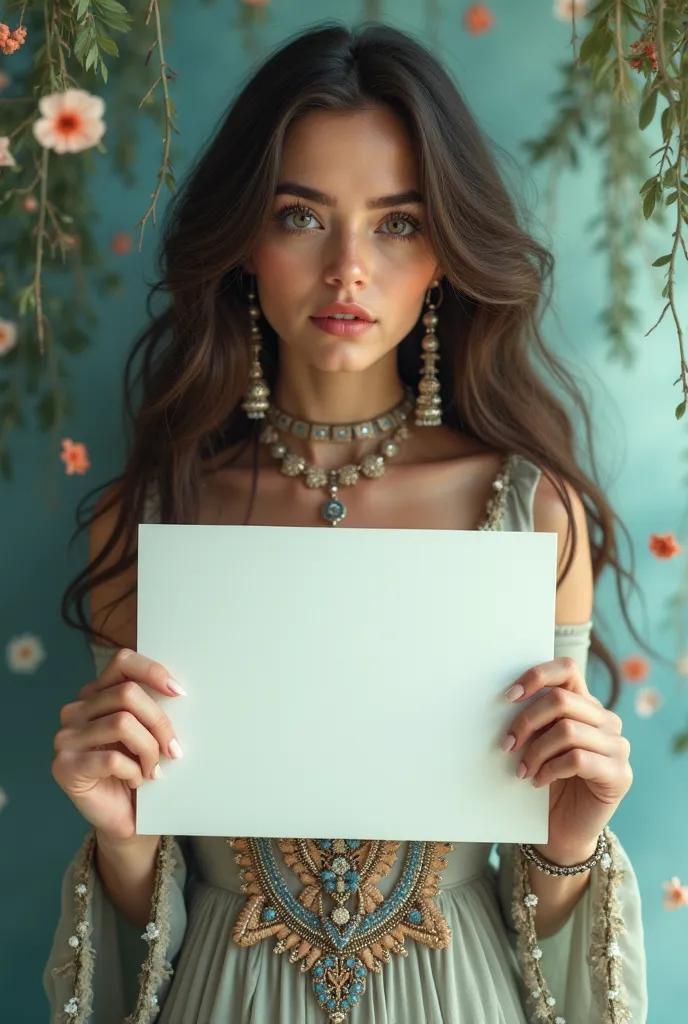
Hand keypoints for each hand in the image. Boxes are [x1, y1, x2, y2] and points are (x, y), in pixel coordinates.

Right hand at [52, 649, 185, 841]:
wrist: (125, 817)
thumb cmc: (140, 769)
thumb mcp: (148, 731)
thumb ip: (151, 707)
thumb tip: (178, 691)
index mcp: (96, 693)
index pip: (122, 662)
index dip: (153, 671)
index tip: (179, 693)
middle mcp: (76, 710)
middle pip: (127, 694)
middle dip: (159, 722)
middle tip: (174, 749)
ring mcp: (66, 737)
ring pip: (122, 723)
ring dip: (149, 750)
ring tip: (154, 769)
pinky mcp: (64, 767)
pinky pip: (111, 758)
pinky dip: (134, 771)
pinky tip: (137, 781)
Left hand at [501, 656, 632, 859]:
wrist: (560, 830)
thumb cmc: (545, 781)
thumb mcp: (537, 743)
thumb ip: (534, 719)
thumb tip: (506, 699)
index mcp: (585, 705)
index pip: (567, 669)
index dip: (537, 675)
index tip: (509, 696)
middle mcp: (606, 721)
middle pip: (561, 700)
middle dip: (526, 721)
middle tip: (507, 744)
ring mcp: (617, 747)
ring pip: (567, 730)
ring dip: (536, 751)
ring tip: (522, 770)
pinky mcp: (619, 774)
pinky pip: (578, 758)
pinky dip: (550, 769)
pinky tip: (538, 781)